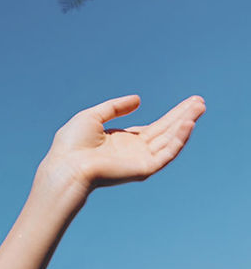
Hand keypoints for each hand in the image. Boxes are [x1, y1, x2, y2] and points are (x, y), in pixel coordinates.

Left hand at [43, 95, 205, 194]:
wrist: (67, 165)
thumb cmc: (72, 144)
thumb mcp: (93, 116)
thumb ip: (115, 107)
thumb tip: (138, 100)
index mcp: (124, 141)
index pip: (154, 128)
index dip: (171, 116)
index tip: (188, 103)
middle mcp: (135, 151)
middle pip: (166, 131)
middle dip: (183, 116)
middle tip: (200, 101)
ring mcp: (141, 160)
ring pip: (170, 139)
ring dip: (185, 123)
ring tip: (199, 107)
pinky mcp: (144, 168)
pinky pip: (167, 153)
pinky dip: (179, 139)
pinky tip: (188, 123)